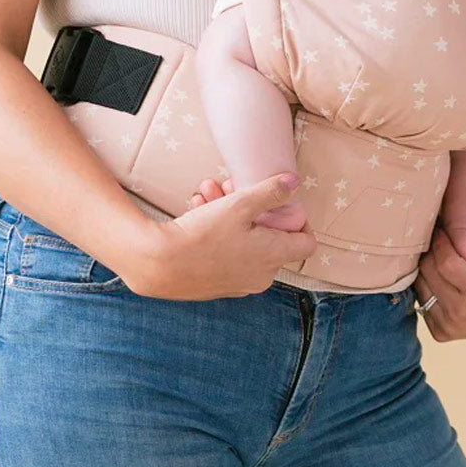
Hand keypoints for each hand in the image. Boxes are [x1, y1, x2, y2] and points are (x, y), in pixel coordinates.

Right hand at [130, 174, 316, 300]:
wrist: (159, 263)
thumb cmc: (204, 234)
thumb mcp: (240, 204)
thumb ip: (271, 192)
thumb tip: (294, 183)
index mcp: (274, 257)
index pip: (306, 243)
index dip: (299, 220)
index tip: (283, 203)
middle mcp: (261, 275)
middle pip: (269, 235)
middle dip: (251, 206)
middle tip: (230, 186)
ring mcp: (239, 282)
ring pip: (244, 240)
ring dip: (229, 212)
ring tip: (206, 191)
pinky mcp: (218, 283)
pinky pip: (227, 252)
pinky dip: (218, 231)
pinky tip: (197, 208)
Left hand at [412, 215, 465, 339]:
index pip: (446, 262)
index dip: (441, 242)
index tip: (444, 230)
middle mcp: (461, 312)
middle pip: (429, 270)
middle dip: (432, 250)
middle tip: (440, 239)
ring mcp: (448, 325)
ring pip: (420, 283)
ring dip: (426, 266)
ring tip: (440, 257)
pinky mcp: (440, 332)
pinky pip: (420, 298)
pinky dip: (425, 284)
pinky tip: (438, 277)